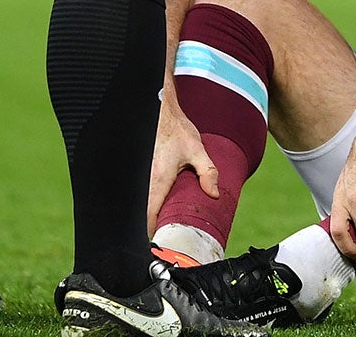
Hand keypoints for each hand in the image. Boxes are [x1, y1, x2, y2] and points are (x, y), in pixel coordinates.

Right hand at [147, 98, 218, 232]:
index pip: (149, 214)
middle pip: (143, 213)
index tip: (160, 243)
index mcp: (159, 179)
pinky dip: (148, 203)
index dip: (152, 232)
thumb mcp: (197, 150)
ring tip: (161, 228)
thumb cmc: (177, 130)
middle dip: (152, 227)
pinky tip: (158, 207)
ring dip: (149, 215)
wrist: (161, 111)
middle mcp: (146, 180)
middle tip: (164, 240)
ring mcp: (141, 176)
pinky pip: (142, 193)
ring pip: (140, 203)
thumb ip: (208, 172)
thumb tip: (215, 195)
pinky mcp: (142, 172)